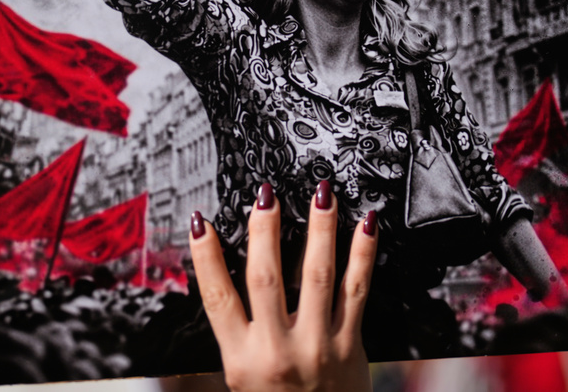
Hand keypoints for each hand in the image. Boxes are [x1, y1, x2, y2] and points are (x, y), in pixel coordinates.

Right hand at [189, 182, 377, 391]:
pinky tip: (366, 226)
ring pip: (316, 276)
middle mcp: (278, 351)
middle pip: (267, 278)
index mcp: (241, 359)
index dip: (206, 258)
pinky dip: (362, 255)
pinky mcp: (350, 345)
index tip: (201, 223)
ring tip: (320, 195)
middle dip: (265, 231)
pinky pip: (357, 291)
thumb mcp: (241, 378)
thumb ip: (238, 332)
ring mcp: (317, 346)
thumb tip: (221, 278)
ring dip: (319, 229)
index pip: (217, 298)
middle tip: (266, 196)